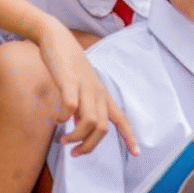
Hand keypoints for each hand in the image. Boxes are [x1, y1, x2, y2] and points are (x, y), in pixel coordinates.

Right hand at [34, 17, 138, 155]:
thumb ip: (83, 108)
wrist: (57, 39)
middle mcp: (97, 93)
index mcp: (102, 96)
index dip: (130, 137)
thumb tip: (78, 128)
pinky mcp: (69, 82)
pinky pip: (71, 107)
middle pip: (103, 128)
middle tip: (75, 153)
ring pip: (91, 121)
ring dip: (76, 136)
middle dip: (89, 146)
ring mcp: (84, 87)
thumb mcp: (82, 89)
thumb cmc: (69, 67)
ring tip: (64, 141)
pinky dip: (64, 118)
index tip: (136, 153)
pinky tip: (57, 120)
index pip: (122, 119)